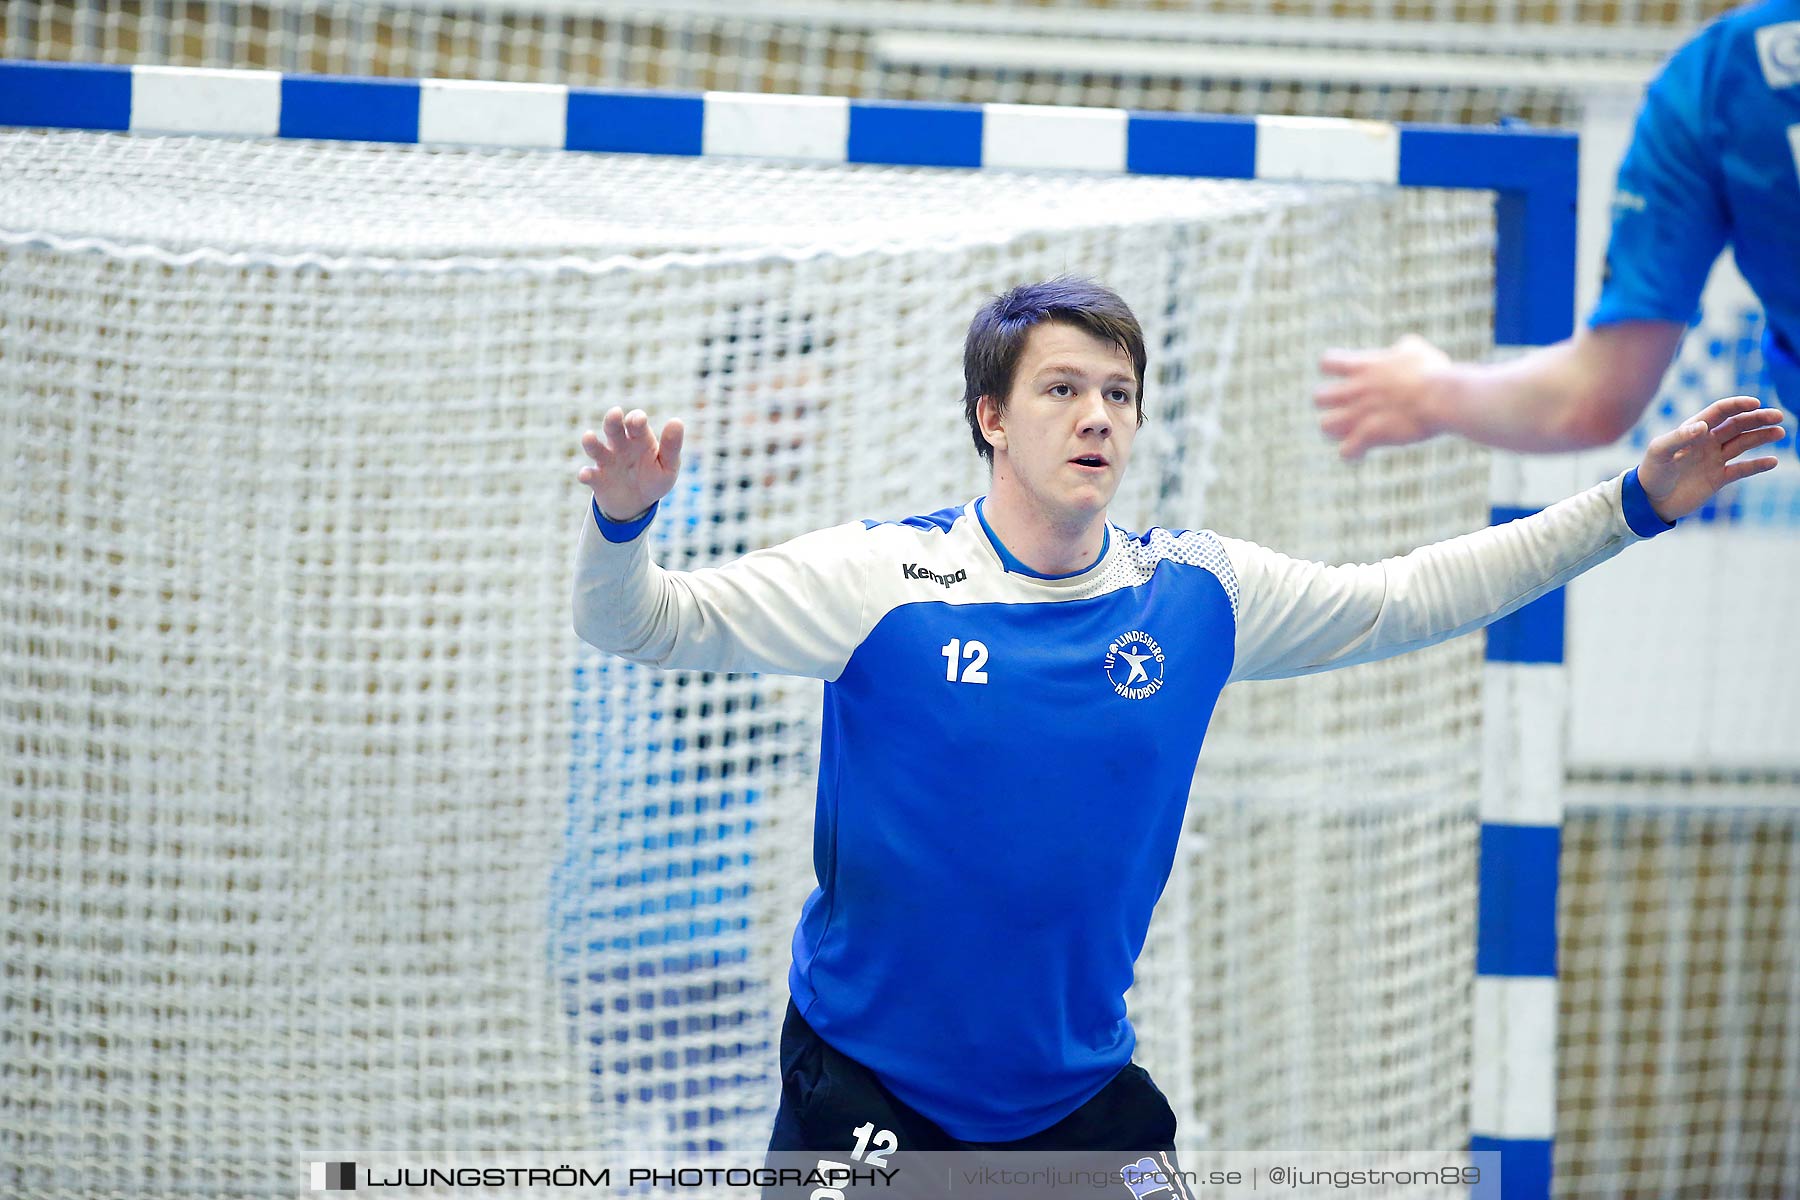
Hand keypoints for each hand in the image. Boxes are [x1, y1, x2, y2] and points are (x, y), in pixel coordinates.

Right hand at [578, 408, 685, 521]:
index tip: (639, 420)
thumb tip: (676, 421)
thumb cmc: (655, 479)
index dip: (636, 419)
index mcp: (639, 439)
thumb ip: (672, 446)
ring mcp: (606, 461)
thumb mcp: (668, 466)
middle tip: (615, 413)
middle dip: (613, 420)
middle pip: (614, 428)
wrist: (638, 504)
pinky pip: (589, 474)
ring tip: (588, 437)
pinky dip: (586, 474)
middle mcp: (620, 445)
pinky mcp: (597, 479)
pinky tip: (585, 475)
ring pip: (596, 448)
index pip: (636, 422)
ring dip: (591, 442)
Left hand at [1315, 334, 1453, 459]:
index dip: (1332, 370)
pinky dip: (1352, 453)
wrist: (1440, 397)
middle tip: (1350, 409)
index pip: (1327, 362)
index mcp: (1364, 367)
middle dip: (1330, 405)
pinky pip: (1346, 452)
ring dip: (1337, 431)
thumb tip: (1401, 348)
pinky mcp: (1368, 435)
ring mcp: (1359, 414)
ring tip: (1354, 432)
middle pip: (1317, 398)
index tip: (1348, 376)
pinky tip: (1364, 451)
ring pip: (1325, 426)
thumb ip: (1402, 347)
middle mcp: (1355, 390)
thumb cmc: (1433, 372)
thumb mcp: (1417, 350)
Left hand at [1637, 396, 1784, 521]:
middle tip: (1778, 416)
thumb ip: (1679, 438)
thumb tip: (1703, 426)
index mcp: (1692, 430)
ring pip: (1743, 443)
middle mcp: (1706, 442)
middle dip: (1757, 419)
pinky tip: (1772, 462)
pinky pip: (1742, 469)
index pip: (1719, 412)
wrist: (1649, 502)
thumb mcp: (1659, 452)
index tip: (1755, 403)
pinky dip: (1757, 465)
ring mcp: (1714, 460)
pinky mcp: (1718, 478)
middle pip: (1737, 425)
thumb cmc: (1651, 473)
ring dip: (1761, 437)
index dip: (1737, 405)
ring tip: (1780, 432)